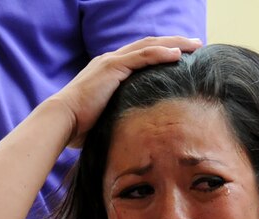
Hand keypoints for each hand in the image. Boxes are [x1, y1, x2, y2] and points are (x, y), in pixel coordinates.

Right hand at [54, 36, 201, 146]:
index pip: (141, 57)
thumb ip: (118, 118)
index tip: (181, 57)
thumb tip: (131, 136)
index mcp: (109, 71)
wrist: (62, 121)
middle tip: (195, 44)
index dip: (161, 54)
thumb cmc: (79, 127)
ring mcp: (112, 62)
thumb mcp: (104, 119)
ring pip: (149, 46)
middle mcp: (111, 61)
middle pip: (149, 45)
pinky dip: (161, 53)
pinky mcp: (112, 68)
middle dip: (174, 42)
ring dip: (174, 44)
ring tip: (195, 45)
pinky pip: (142, 56)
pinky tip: (178, 54)